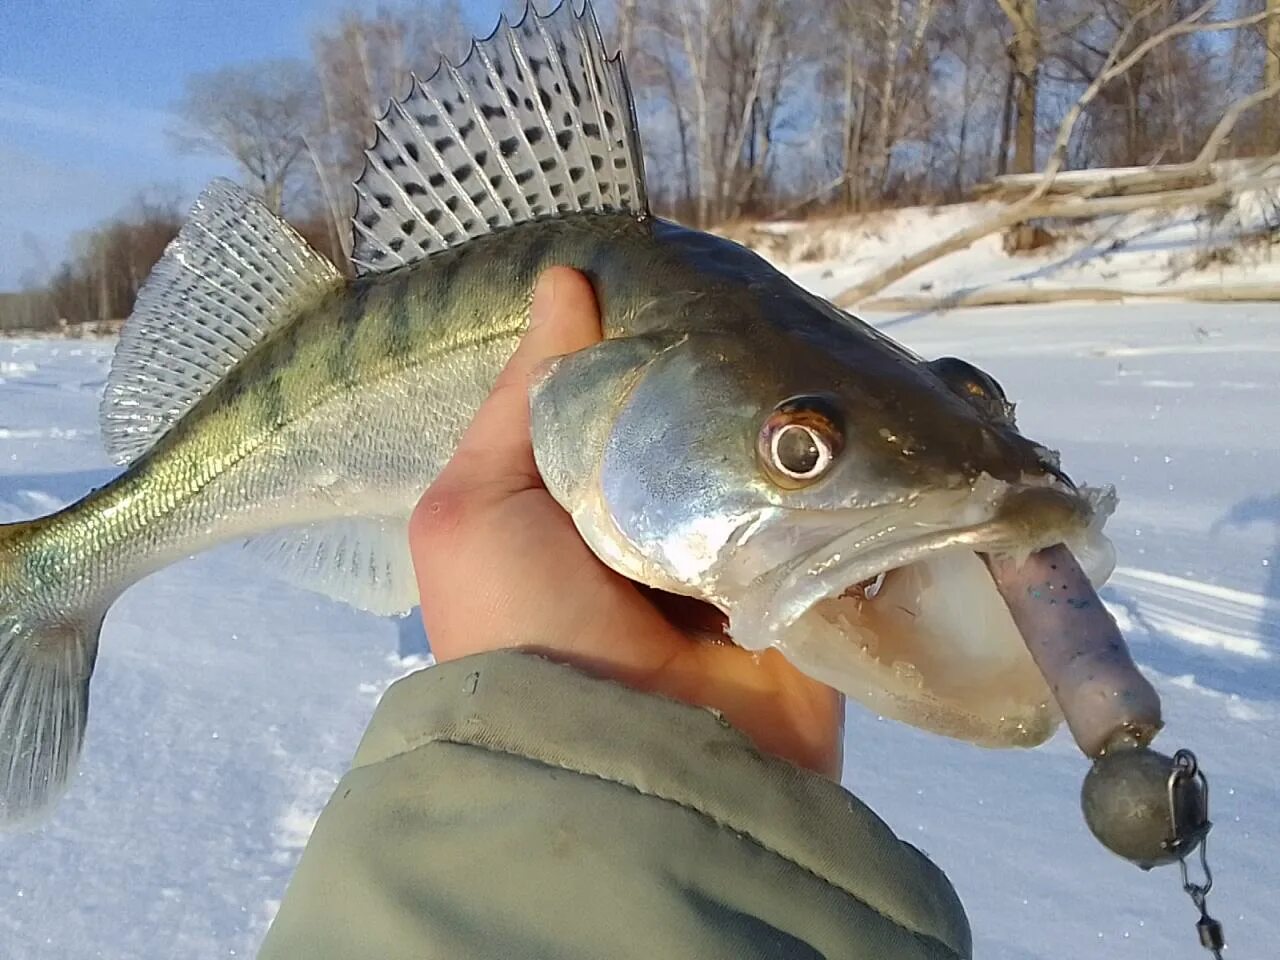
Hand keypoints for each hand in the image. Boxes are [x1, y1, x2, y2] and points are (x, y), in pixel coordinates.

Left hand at [410, 267, 843, 776]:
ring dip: (801, 422)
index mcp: (583, 506)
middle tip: (785, 299)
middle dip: (738, 372)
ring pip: (776, 469)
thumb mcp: (475, 510)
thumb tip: (566, 280)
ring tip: (843, 342)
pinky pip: (838, 524)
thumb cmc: (524, 626)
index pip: (626, 402)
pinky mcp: (809, 598)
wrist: (622, 771)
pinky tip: (889, 417)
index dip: (654, 342)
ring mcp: (740, 564)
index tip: (700, 271)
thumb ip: (522, 401)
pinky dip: (853, 481)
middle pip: (707, 427)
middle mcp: (660, 529)